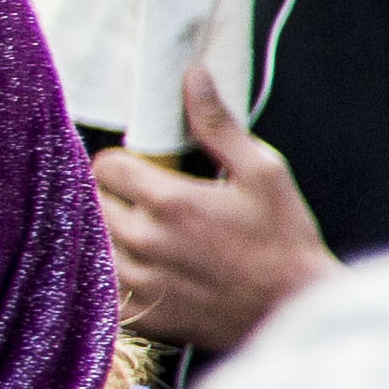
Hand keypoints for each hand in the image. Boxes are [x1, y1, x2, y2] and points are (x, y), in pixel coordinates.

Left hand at [94, 61, 332, 352]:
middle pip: (93, 202)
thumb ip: (217, 125)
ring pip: (93, 242)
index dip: (124, 164)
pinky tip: (150, 268)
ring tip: (154, 235)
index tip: (146, 172)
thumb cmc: (284, 240)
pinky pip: (103, 283)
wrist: (296, 310)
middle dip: (116, 196)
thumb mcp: (263, 172)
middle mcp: (142, 242)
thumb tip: (193, 75)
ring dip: (113, 233)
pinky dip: (115, 272)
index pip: (104, 166)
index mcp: (168, 202)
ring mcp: (137, 281)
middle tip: (152, 202)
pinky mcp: (139, 313)